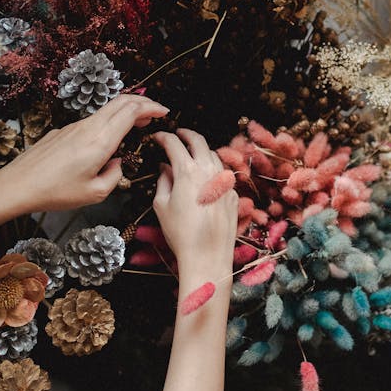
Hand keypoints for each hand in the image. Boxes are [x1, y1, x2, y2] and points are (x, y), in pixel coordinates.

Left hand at [0, 95, 168, 222]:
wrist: (17, 186)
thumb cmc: (55, 192)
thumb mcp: (95, 193)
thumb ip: (115, 176)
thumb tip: (117, 164)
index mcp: (100, 141)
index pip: (131, 111)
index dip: (151, 107)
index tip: (164, 112)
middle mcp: (88, 127)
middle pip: (121, 102)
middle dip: (143, 102)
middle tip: (156, 111)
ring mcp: (73, 126)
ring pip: (106, 109)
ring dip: (125, 111)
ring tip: (137, 124)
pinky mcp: (62, 131)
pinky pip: (92, 120)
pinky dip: (109, 121)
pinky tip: (109, 138)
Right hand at [152, 129, 237, 275]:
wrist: (207, 256)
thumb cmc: (180, 233)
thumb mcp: (162, 205)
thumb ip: (163, 181)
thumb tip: (165, 168)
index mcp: (187, 171)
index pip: (174, 143)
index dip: (163, 136)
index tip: (157, 137)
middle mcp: (209, 171)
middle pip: (198, 140)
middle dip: (186, 134)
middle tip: (177, 134)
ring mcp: (225, 182)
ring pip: (213, 155)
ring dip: (201, 151)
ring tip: (191, 155)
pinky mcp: (234, 194)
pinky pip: (222, 175)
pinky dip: (212, 171)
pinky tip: (204, 179)